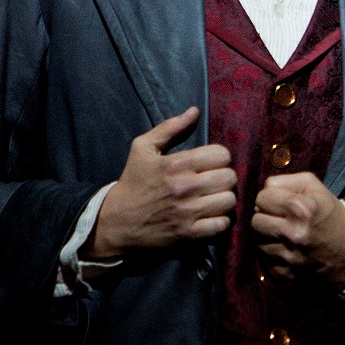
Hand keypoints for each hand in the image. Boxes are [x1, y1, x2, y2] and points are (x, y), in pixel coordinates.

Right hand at [87, 107, 237, 258]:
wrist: (115, 222)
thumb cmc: (132, 182)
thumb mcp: (143, 148)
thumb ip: (170, 128)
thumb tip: (194, 111)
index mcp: (176, 164)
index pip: (222, 155)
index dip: (219, 157)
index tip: (210, 163)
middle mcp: (184, 187)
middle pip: (229, 177)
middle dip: (224, 177)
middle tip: (214, 181)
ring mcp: (187, 212)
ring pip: (229, 200)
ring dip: (224, 199)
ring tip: (214, 198)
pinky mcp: (188, 233)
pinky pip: (222, 225)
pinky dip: (221, 221)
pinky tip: (211, 216)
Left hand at [251, 172, 344, 288]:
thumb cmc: (331, 215)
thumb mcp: (315, 187)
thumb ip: (285, 181)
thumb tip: (263, 190)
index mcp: (301, 208)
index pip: (261, 198)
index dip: (270, 198)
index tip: (280, 203)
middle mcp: (293, 234)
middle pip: (255, 221)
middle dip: (265, 217)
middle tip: (279, 219)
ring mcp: (289, 257)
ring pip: (257, 242)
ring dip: (267, 237)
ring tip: (284, 235)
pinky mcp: (286, 274)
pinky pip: (265, 261)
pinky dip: (273, 255)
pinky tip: (287, 250)